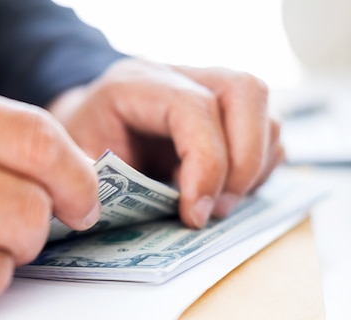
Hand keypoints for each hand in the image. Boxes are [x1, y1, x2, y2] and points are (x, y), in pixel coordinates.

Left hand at [48, 58, 283, 227]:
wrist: (89, 126)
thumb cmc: (84, 146)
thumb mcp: (81, 164)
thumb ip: (116, 184)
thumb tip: (167, 213)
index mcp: (138, 83)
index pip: (194, 106)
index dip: (206, 163)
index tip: (195, 214)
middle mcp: (181, 75)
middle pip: (245, 91)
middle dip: (243, 162)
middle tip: (217, 210)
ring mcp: (210, 88)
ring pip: (266, 111)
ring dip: (253, 168)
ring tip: (217, 204)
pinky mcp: (228, 112)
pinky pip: (269, 134)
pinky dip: (259, 169)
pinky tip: (225, 190)